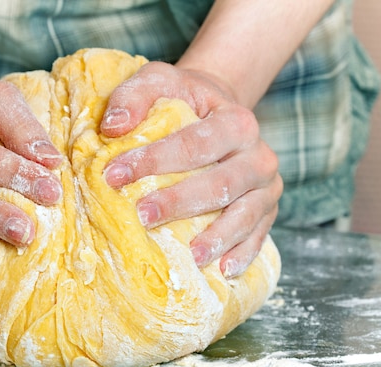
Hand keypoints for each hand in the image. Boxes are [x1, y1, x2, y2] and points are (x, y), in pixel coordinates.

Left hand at [100, 61, 282, 277]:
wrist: (218, 112)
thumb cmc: (184, 101)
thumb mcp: (159, 82)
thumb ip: (135, 96)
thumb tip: (113, 128)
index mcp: (235, 121)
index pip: (194, 144)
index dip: (154, 160)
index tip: (113, 175)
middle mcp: (259, 154)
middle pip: (221, 183)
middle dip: (179, 202)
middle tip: (141, 216)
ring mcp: (267, 186)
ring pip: (244, 214)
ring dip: (216, 237)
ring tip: (188, 256)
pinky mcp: (267, 210)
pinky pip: (258, 235)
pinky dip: (243, 254)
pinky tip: (222, 270)